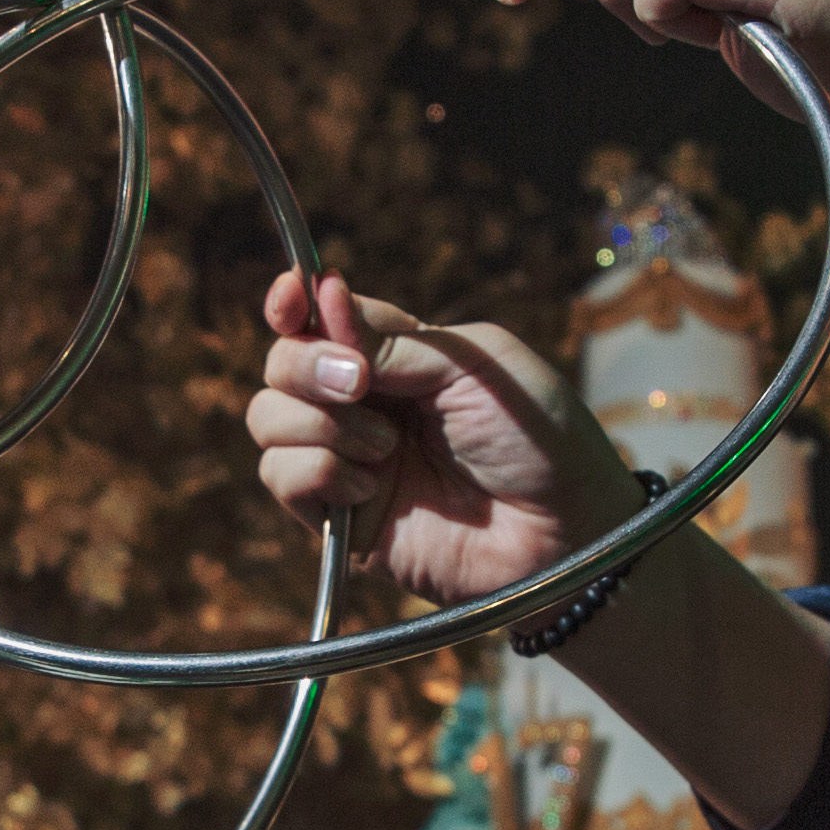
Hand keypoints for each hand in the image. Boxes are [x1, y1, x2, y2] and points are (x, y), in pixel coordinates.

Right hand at [244, 268, 631, 609]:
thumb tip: (322, 296)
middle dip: (307, 364)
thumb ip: (394, 340)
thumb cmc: (539, 440)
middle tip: (359, 384)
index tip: (293, 298)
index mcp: (399, 356)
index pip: (320, 318)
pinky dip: (317, 471)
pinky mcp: (338, 518)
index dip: (293, 302)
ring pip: (268, 418)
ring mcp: (347, 460)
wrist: (562, 532)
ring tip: (385, 448)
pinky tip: (370, 486)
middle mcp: (364, 404)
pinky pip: (280, 476)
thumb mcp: (474, 366)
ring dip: (317, 423)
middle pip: (282, 364)